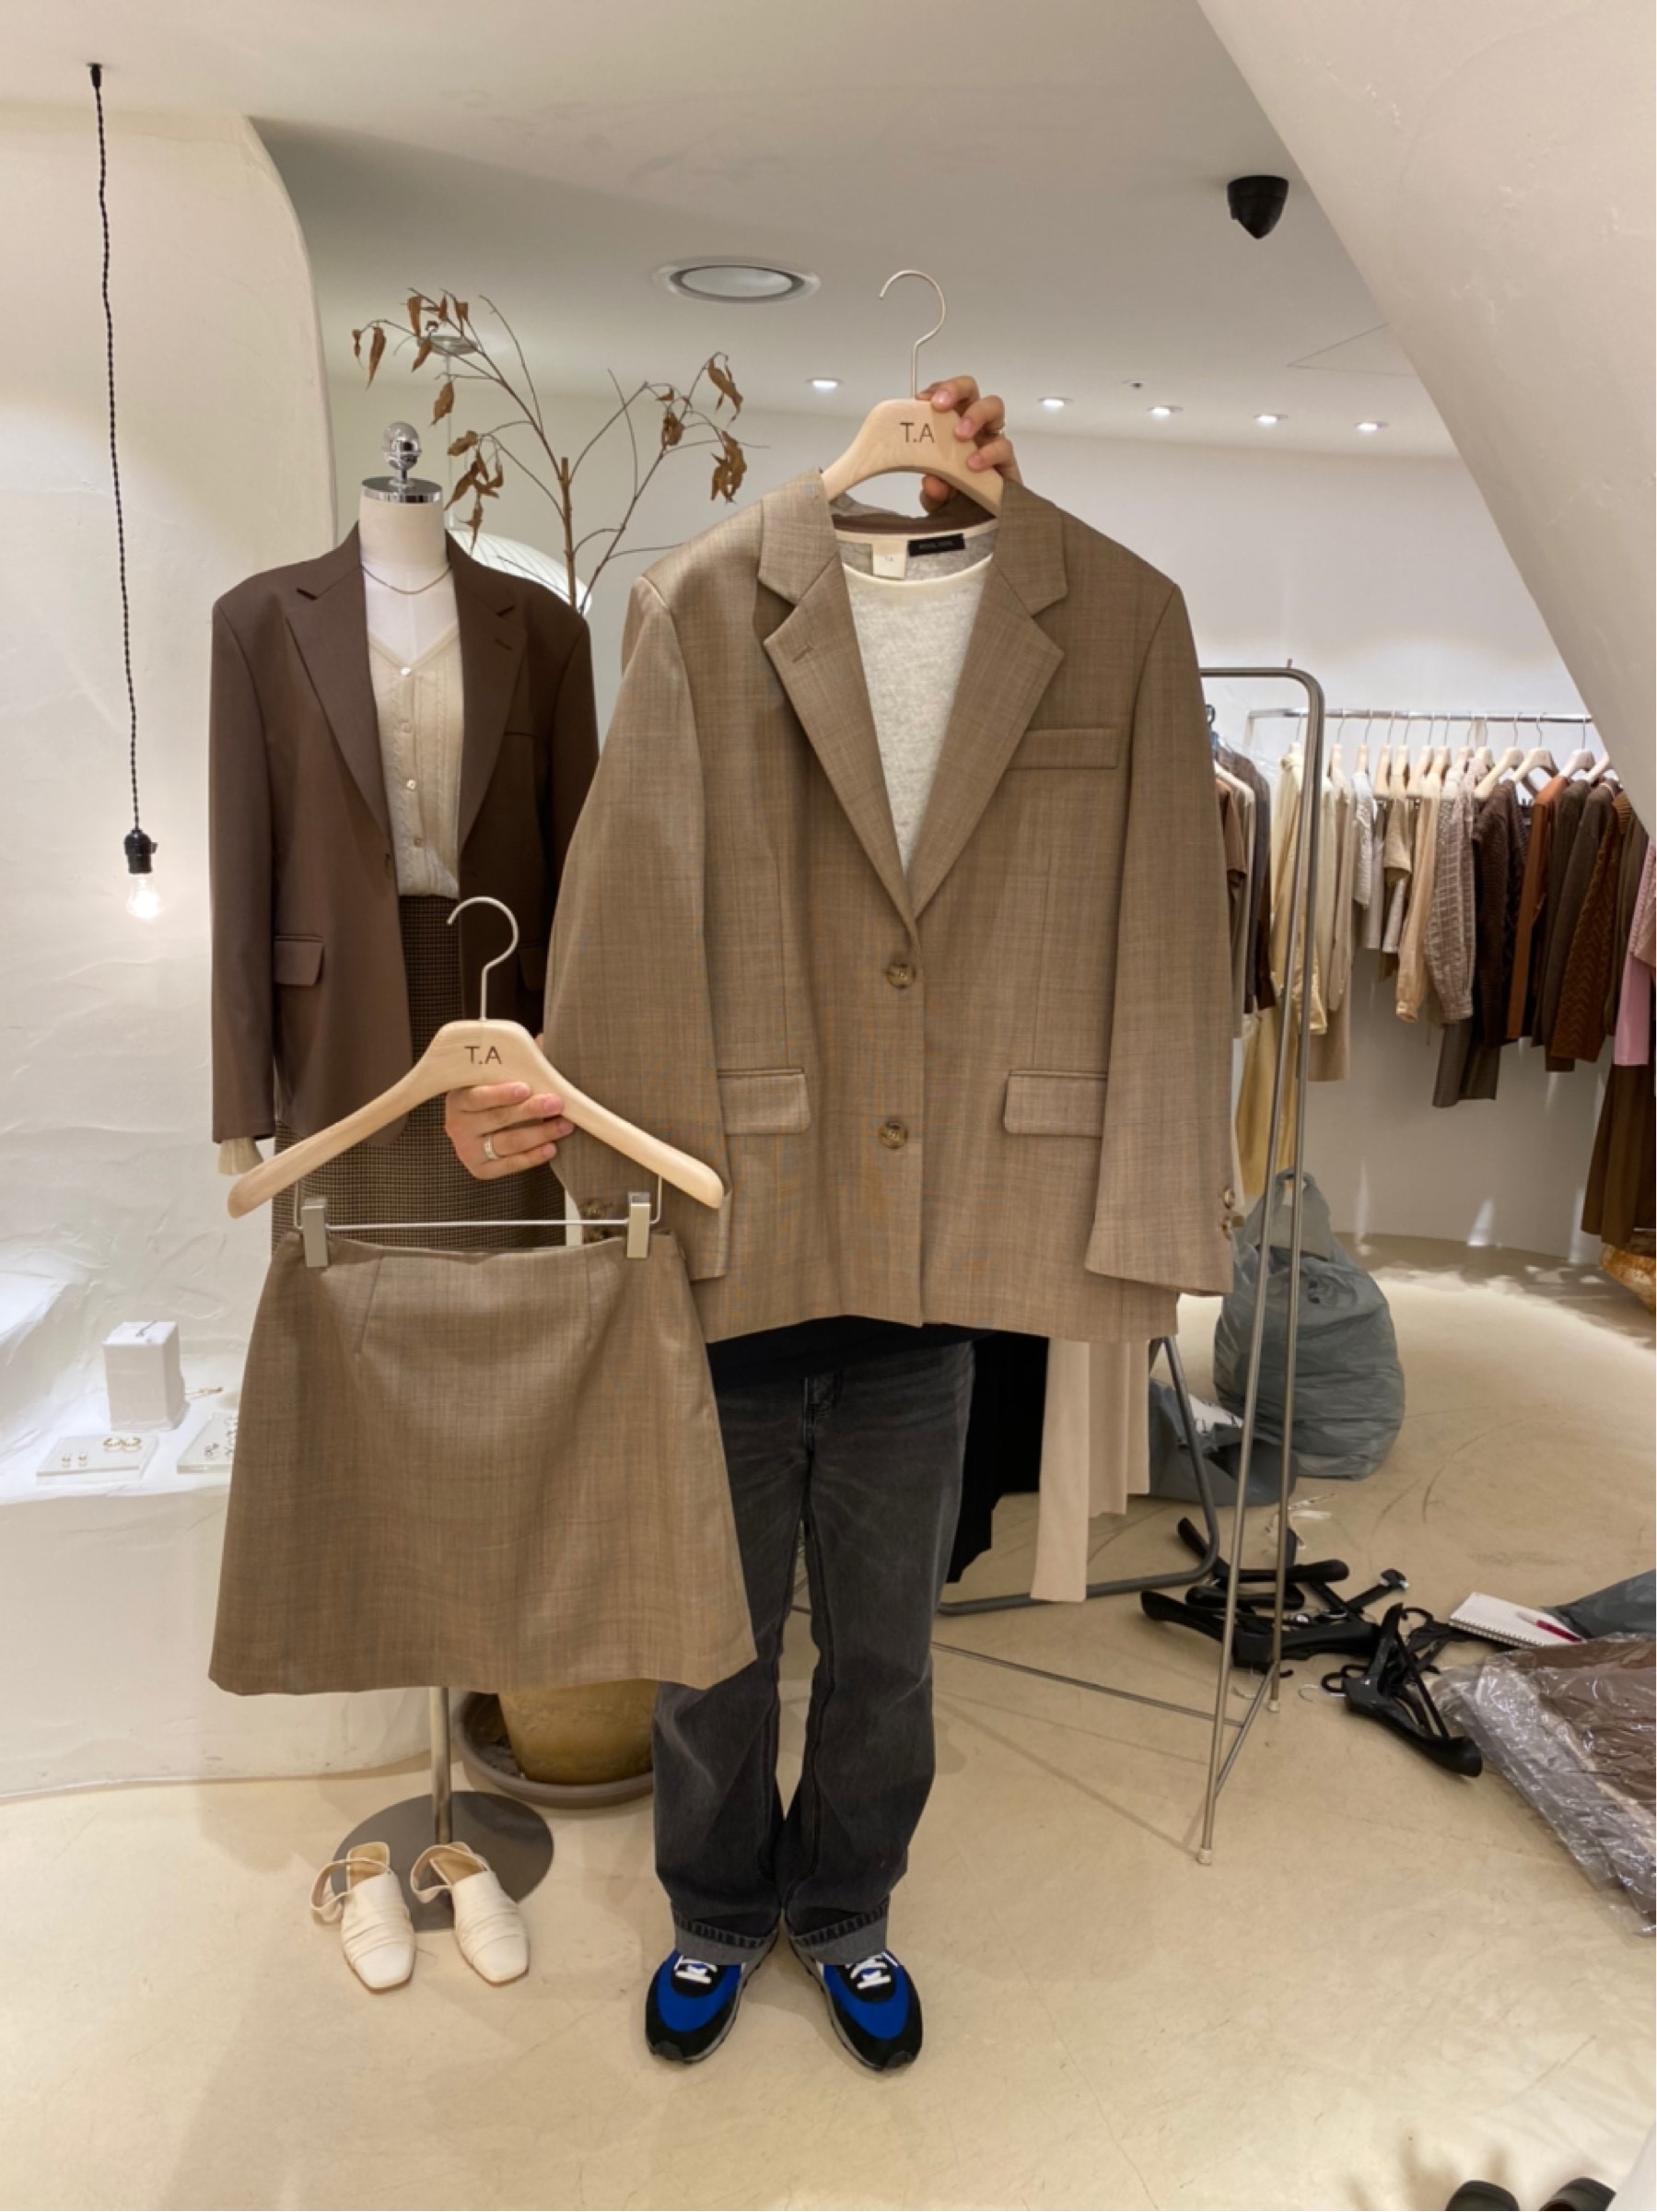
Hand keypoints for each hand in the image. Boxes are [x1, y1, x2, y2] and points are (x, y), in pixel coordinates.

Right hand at [444, 1070, 573, 1180]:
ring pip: (507, 1143)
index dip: (501, 1093)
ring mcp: (467, 1150)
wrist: (479, 1129)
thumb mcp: (497, 1077)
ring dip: (539, 1134)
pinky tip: (551, 1148)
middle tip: (557, 1103)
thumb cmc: (492, 1094)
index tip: (525, 1087)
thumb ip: (517, 1062)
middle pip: (497, 1119)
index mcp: (458, 1098)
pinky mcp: (480, 1169)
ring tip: (564, 1125)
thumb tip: (543, 1040)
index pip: (477, 1097)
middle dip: (531, 1111)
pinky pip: (509, 1165)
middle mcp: (457, 1125)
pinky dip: (532, 1158)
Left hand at [917, 376, 1021, 510]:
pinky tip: (974, 464)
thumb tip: (931, 483)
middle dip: (955, 389)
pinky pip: (1004, 447)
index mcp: (951, 429)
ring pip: (993, 407)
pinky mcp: (1008, 462)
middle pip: (970, 390)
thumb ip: (932, 493)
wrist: (983, 529)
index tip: (921, 400)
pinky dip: (988, 452)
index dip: (935, 391)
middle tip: (940, 405)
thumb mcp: (937, 500)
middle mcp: (973, 429)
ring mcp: (992, 442)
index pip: (945, 397)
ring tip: (960, 434)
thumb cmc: (958, 505)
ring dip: (975, 414)